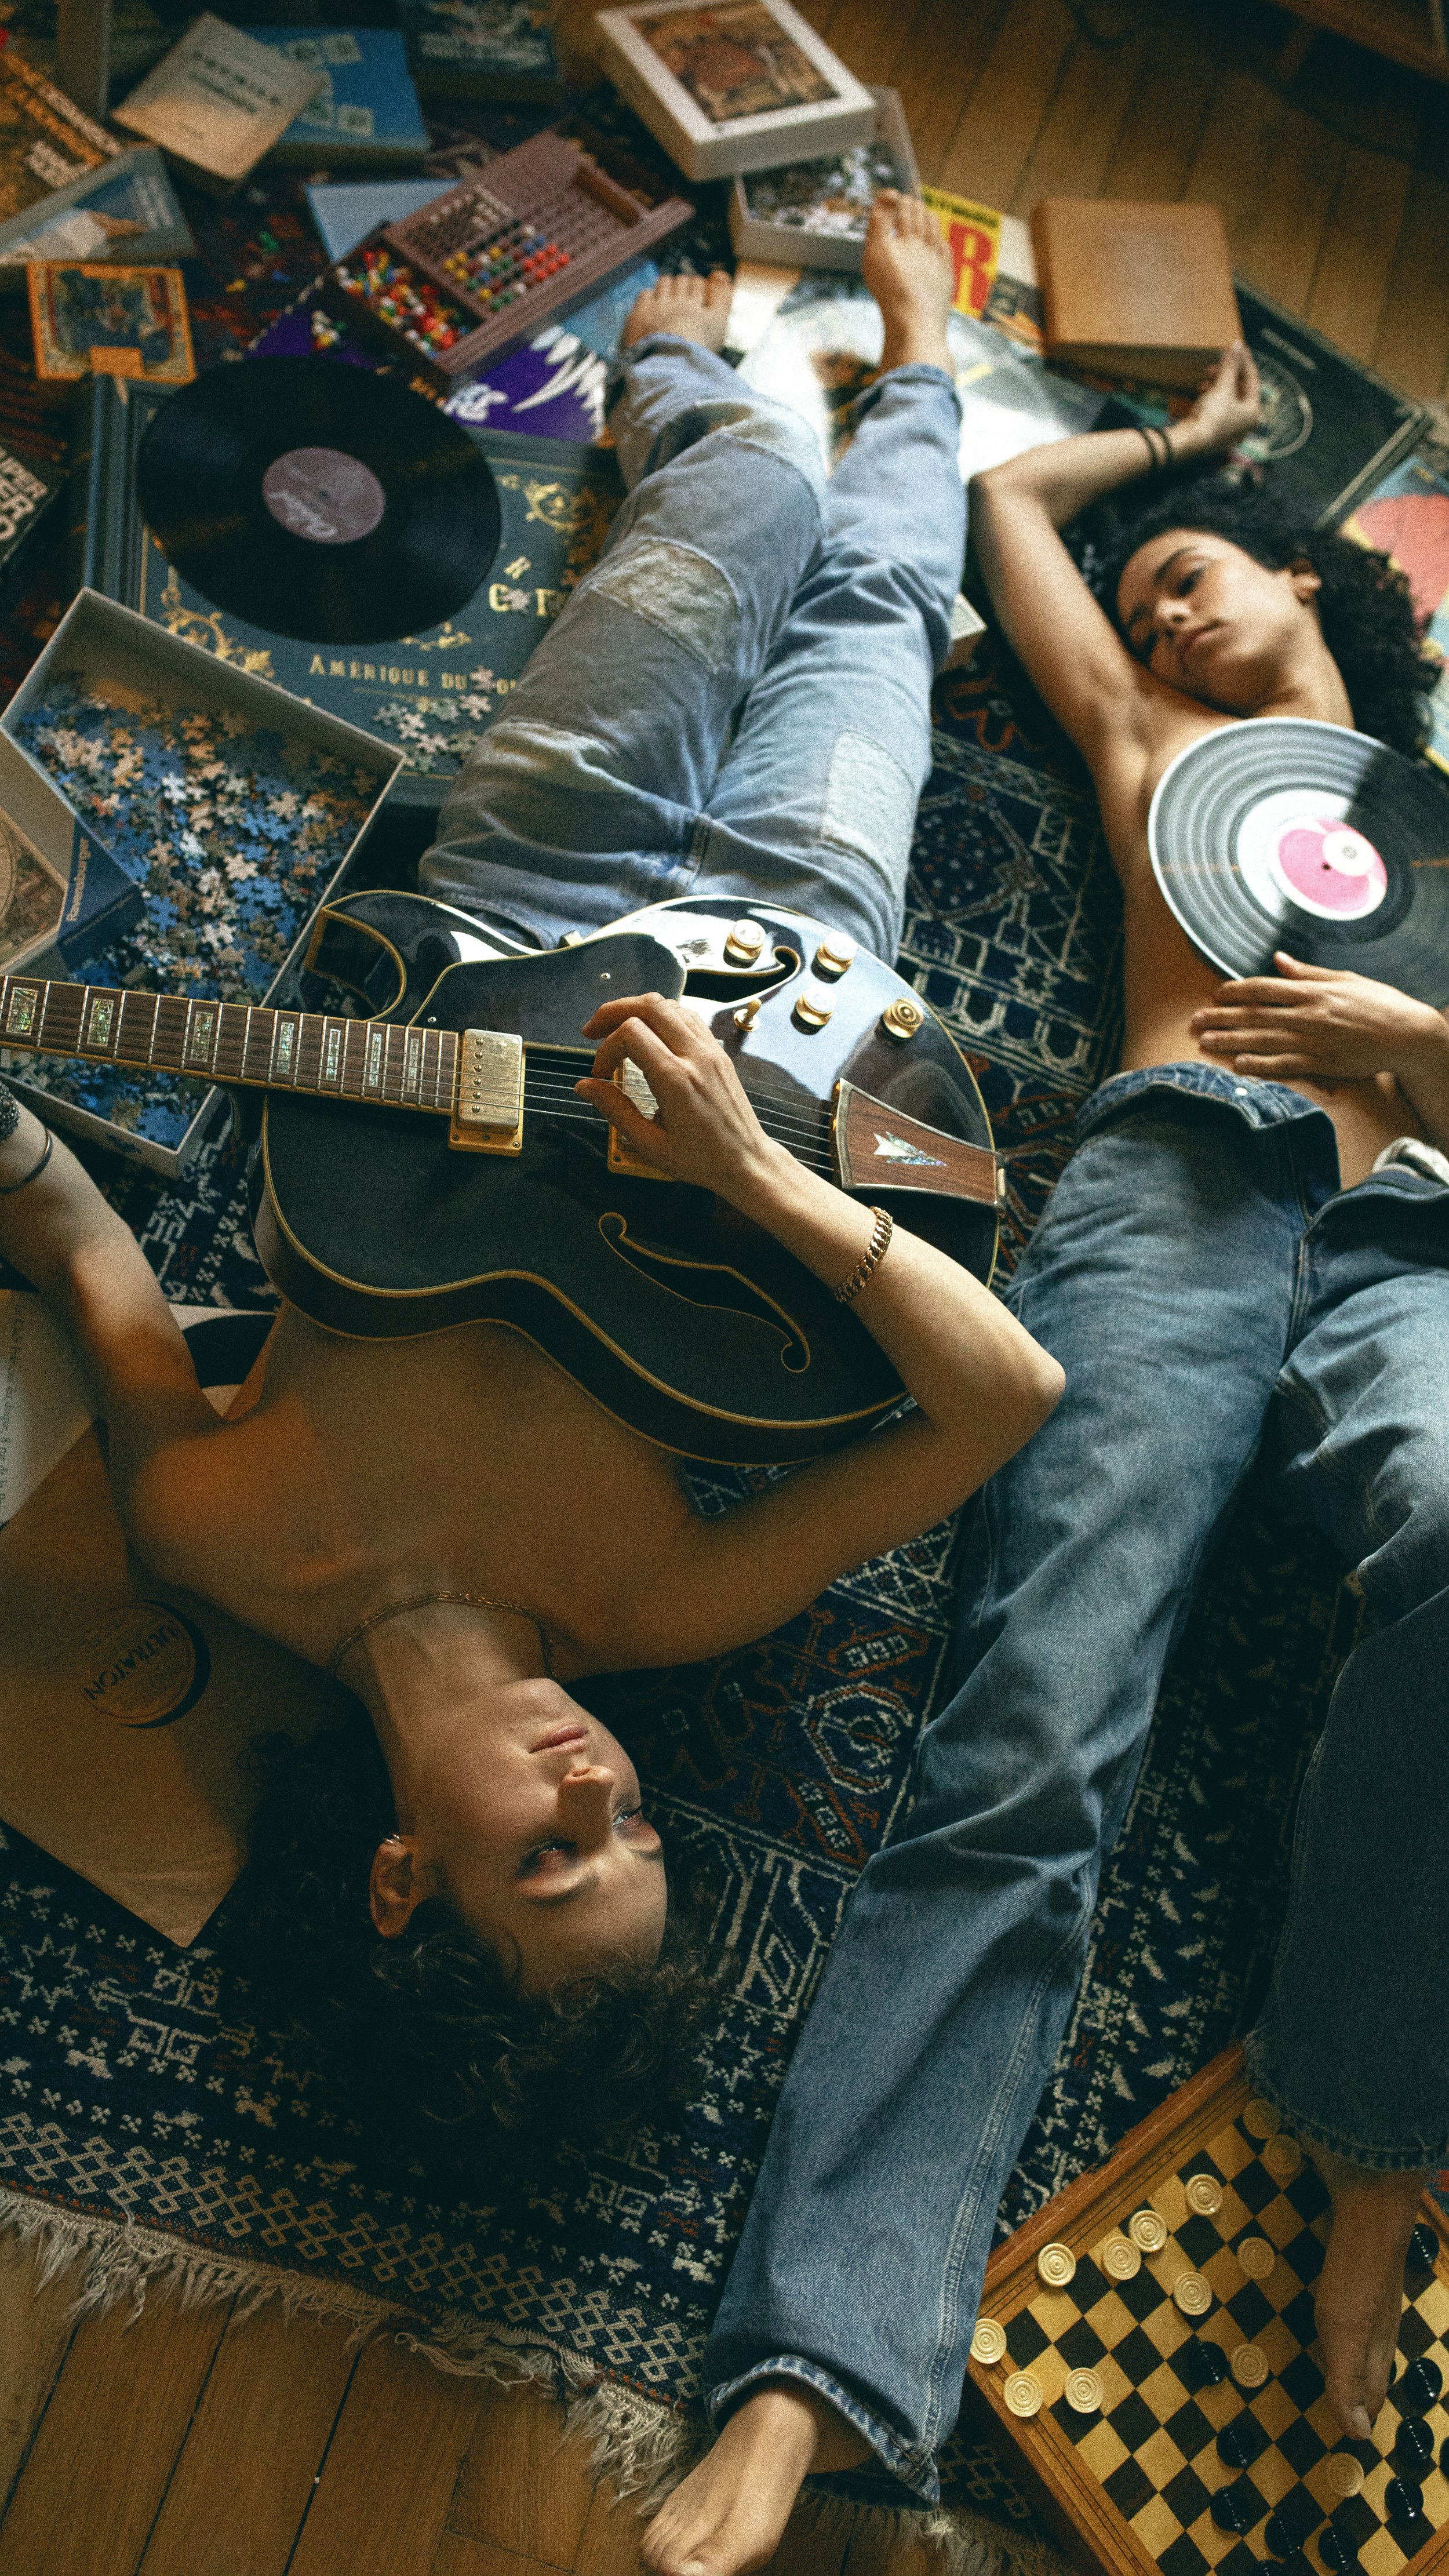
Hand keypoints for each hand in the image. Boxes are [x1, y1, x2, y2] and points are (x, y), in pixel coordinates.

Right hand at [576, 994, 783, 1205]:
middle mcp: (696, 1056)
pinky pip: (688, 1017)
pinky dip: (662, 1016)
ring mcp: (711, 1051)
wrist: (747, 1162)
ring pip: (670, 1005)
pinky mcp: (718, 1053)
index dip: (606, 1048)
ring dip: (638, 1010)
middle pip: (650, 1006)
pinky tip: (649, 1034)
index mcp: (677, 1080)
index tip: (600, 1074)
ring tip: (617, 1028)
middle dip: (614, 1011)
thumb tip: (584, 1087)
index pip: (631, 1033)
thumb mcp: (650, 1144)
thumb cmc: (701, 1160)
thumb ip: (615, 1110)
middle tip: (593, 1030)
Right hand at [1175, 342, 1260, 460]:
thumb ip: (1230, 366)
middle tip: (1219, 361)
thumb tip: (1236, 346)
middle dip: (1229, 373)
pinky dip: (1211, 396)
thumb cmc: (1212, 418)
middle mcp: (1243, 424)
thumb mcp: (1223, 387)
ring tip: (1208, 373)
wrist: (1189, 443)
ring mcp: (1228, 430)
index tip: (1237, 347)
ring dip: (1218, 383)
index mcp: (1253, 414)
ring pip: (1227, 399)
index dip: (1245, 361)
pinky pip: (1217, 408)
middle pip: (1240, 390)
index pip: (1252, 381)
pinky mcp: (1213, 432)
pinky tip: (1202, 388)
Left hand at [1191, 951, 1446, 1082]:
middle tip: (1194, 1021)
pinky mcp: (1322, 1064)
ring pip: (1264, 1040)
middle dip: (1222, 1017)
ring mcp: (1314, 1041)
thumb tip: (1278, 960)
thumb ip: (1307, 973)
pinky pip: (1285, 1065)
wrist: (1408, 1035)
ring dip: (1232, 1041)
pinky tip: (1238, 1066)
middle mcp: (1309, 1015)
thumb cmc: (1378, 1004)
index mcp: (1313, 991)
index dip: (1236, 991)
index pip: (1265, 989)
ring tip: (1205, 1043)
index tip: (1216, 994)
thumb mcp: (1344, 980)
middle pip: (1256, 1015)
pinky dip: (1261, 1065)